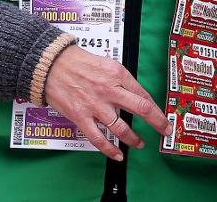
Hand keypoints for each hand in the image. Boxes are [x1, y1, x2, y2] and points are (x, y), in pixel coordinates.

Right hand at [43, 45, 169, 160]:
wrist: (51, 64)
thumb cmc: (77, 62)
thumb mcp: (106, 63)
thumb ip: (120, 80)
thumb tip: (133, 95)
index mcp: (117, 74)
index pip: (143, 94)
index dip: (156, 108)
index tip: (162, 116)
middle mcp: (110, 89)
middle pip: (141, 108)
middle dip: (157, 122)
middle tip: (164, 130)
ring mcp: (96, 105)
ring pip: (121, 128)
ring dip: (133, 139)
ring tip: (139, 144)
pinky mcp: (81, 117)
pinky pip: (98, 138)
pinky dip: (109, 150)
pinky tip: (117, 155)